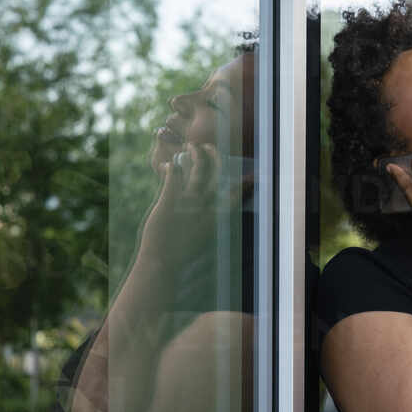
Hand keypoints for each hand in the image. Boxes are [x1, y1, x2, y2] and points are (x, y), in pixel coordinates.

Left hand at [138, 142, 253, 268]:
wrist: (162, 265)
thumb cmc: (181, 256)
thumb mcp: (201, 240)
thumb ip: (208, 224)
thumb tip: (215, 216)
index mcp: (214, 219)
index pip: (234, 197)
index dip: (243, 184)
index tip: (250, 175)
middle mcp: (202, 208)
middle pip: (214, 176)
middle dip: (214, 157)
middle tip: (209, 146)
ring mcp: (185, 204)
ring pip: (196, 172)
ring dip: (195, 155)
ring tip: (191, 146)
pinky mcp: (167, 203)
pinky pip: (172, 178)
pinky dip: (171, 168)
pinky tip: (168, 164)